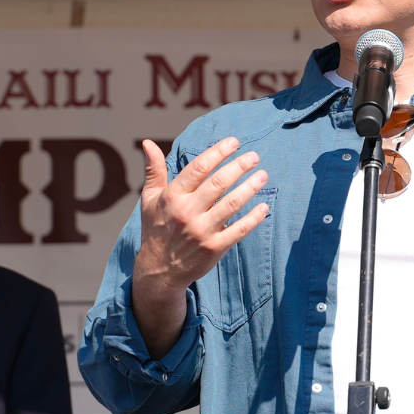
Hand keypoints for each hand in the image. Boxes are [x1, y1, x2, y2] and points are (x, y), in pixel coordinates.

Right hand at [132, 137, 268, 357]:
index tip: (234, 142)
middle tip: (255, 156)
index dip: (218, 152)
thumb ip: (154, 170)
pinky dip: (254, 218)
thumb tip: (148, 142)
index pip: (198, 168)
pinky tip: (264, 206)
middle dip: (239, 166)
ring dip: (250, 187)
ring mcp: (202, 231)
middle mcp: (187, 212)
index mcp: (172, 197)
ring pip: (232, 204)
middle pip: (218, 183)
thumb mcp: (150, 199)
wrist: (159, 270)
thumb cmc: (157, 229)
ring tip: (263, 175)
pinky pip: (240, 230)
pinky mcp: (214, 248)